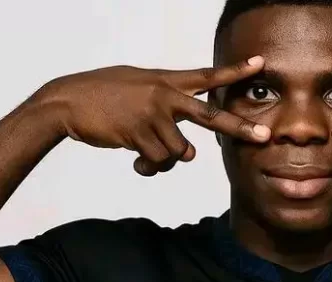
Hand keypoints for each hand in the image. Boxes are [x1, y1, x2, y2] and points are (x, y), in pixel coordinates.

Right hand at [40, 57, 270, 175]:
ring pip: (181, 153)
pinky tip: (136, 161)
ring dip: (166, 160)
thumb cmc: (103, 97)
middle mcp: (164, 95)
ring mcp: (153, 115)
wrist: (67, 102)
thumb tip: (188, 154)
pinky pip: (159, 163)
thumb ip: (166, 113)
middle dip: (238, 128)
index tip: (260, 64)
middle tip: (264, 137)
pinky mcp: (140, 135)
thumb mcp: (137, 88)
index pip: (206, 76)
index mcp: (165, 80)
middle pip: (210, 117)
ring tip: (146, 152)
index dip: (234, 72)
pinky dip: (149, 168)